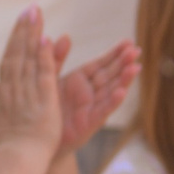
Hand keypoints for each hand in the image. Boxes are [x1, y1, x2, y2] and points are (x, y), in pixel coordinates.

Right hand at [0, 7, 60, 155]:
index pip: (10, 60)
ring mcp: (28, 94)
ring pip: (29, 59)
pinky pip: (44, 74)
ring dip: (33, 35)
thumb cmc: (8, 144)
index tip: (21, 21)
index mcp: (4, 92)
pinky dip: (45, 56)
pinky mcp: (44, 101)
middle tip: (30, 8)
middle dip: (24, 30)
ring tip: (37, 14)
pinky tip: (47, 39)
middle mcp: (14, 89)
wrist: (16, 161)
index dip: (15, 39)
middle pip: (17, 54)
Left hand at [54, 39, 137, 155]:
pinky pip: (102, 110)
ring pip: (111, 91)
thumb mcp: (50, 78)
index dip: (114, 53)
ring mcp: (91, 107)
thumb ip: (56, 58)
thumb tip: (65, 35)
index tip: (128, 42)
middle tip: (137, 50)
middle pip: (110, 75)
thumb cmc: (45, 107)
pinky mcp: (89, 123)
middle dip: (123, 63)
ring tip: (136, 67)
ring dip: (124, 80)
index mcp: (80, 80)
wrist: (37, 138)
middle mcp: (89, 92)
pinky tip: (121, 92)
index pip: (100, 64)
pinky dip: (112, 101)